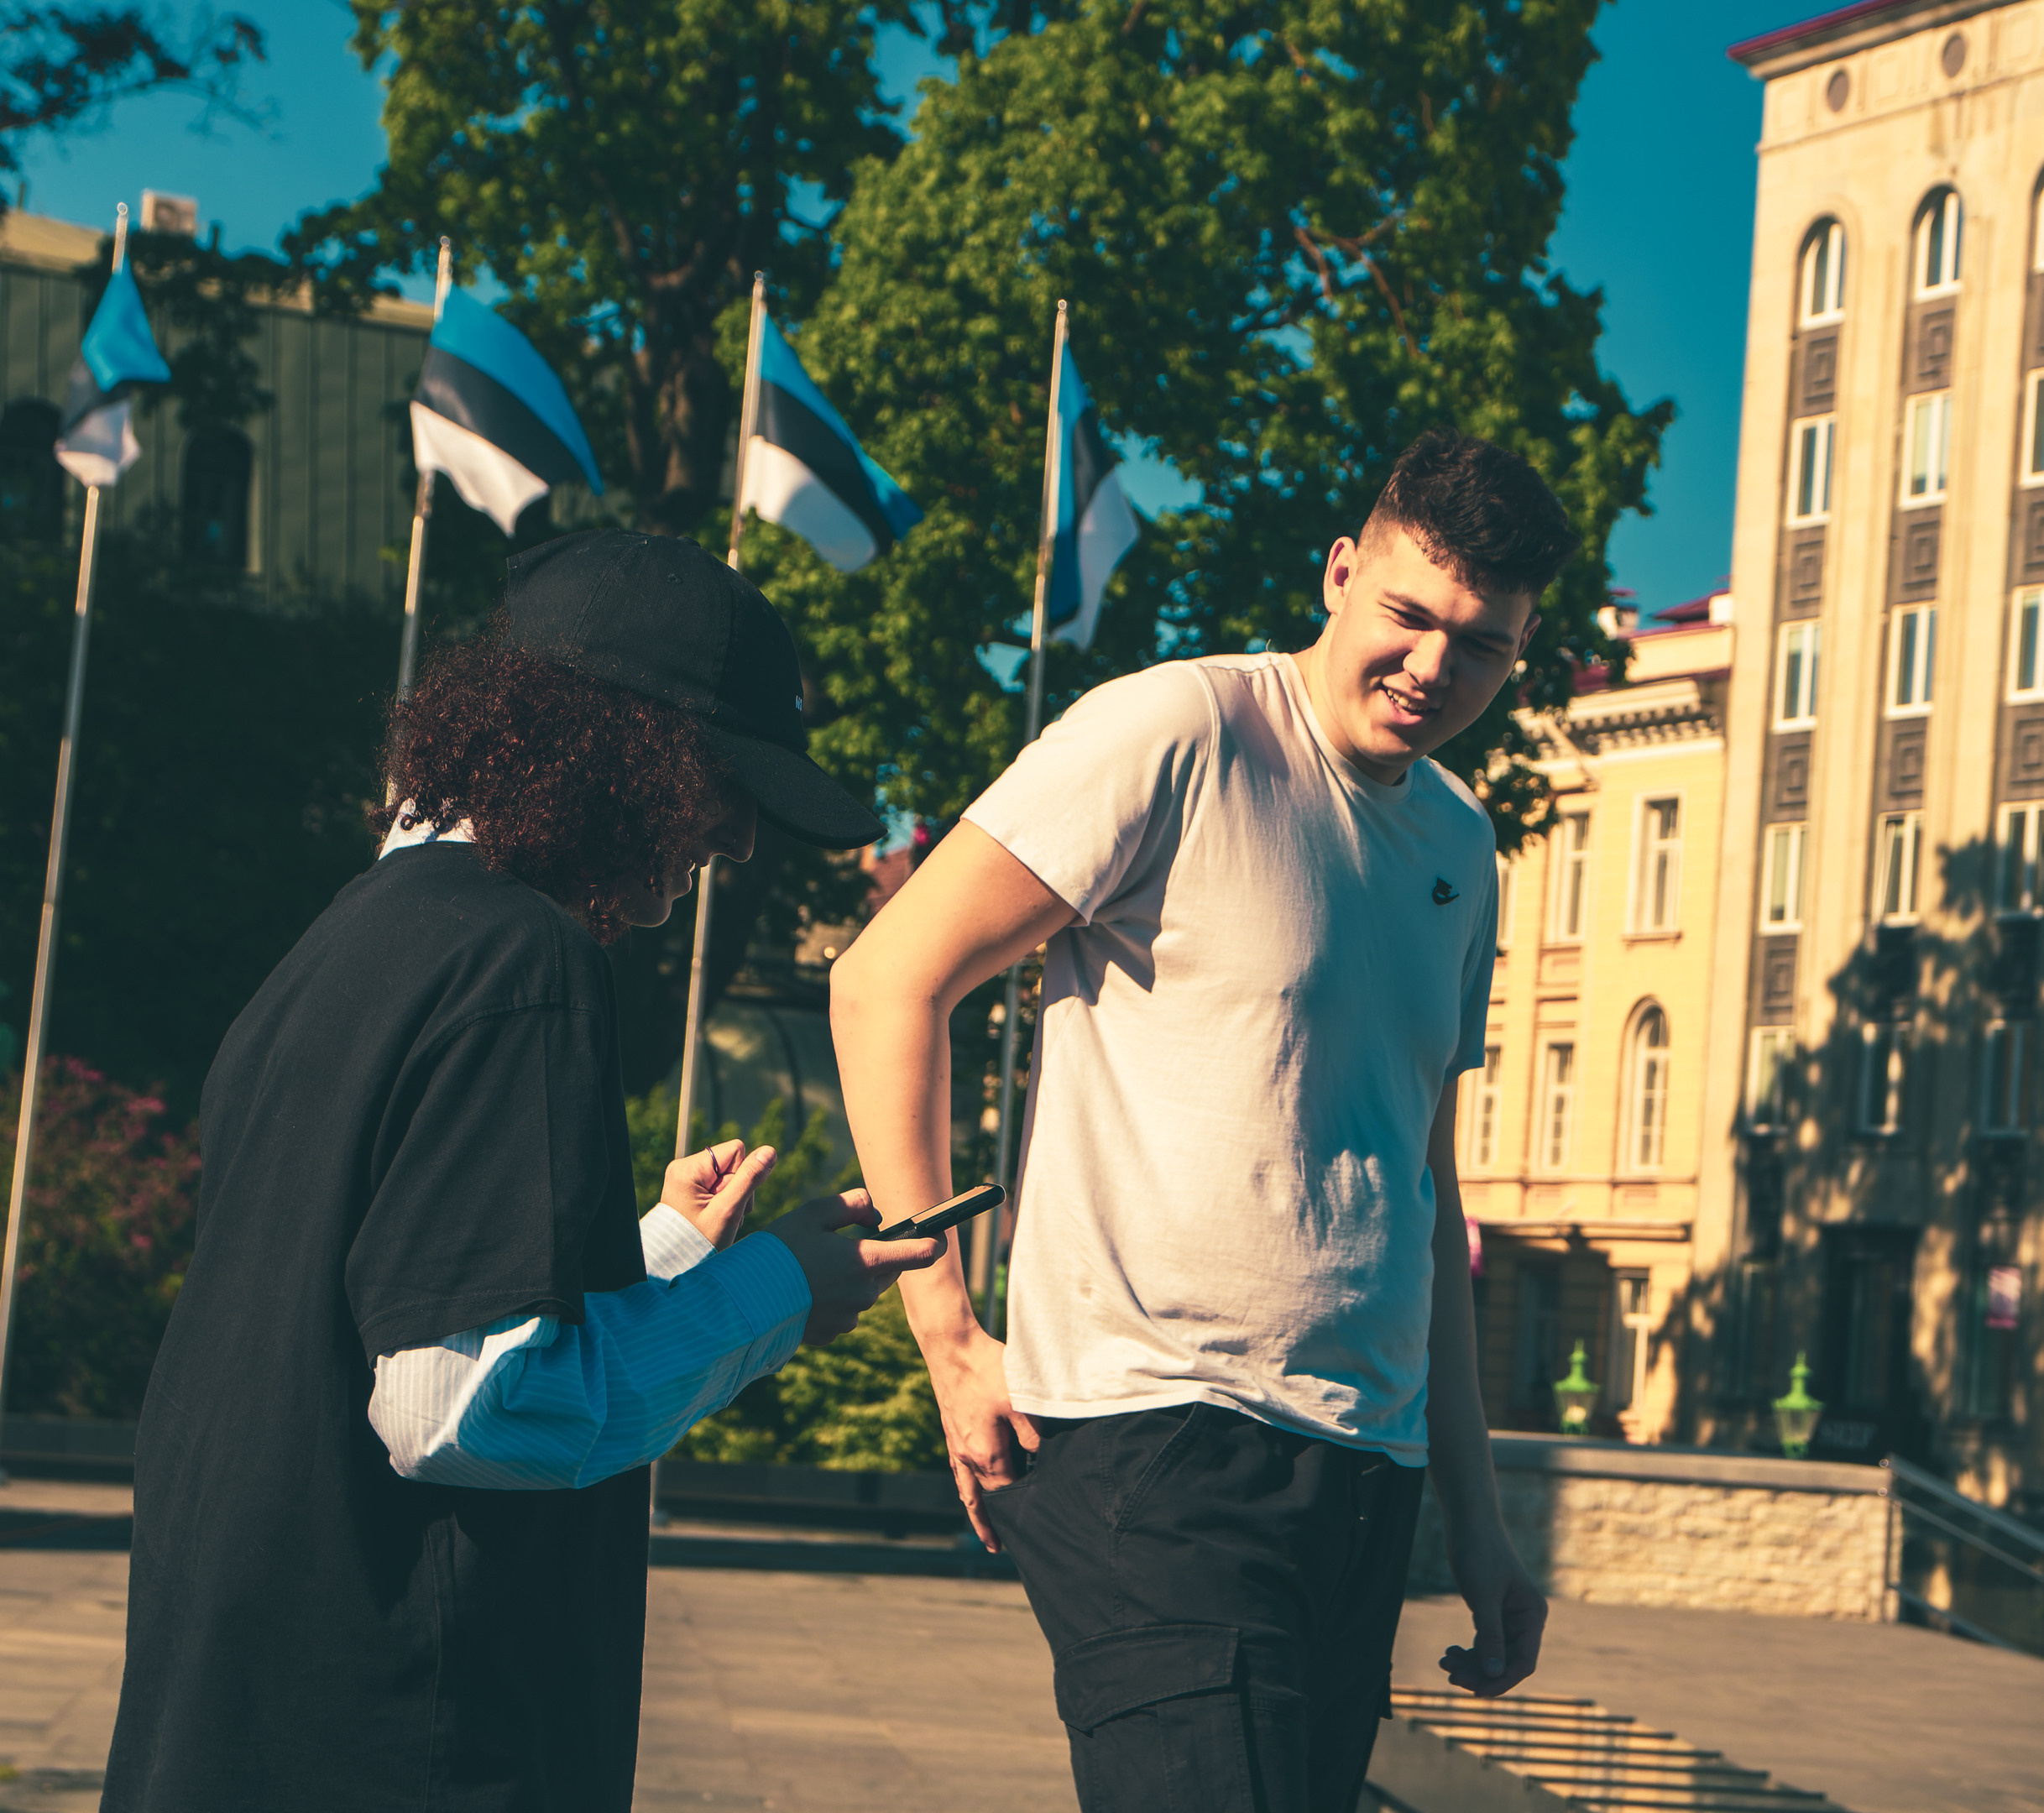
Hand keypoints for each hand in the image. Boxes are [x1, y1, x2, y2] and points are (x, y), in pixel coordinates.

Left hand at [661, 1139, 777, 1249]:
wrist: (677, 1263)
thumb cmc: (701, 1241)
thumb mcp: (728, 1210)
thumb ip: (749, 1179)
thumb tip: (770, 1151)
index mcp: (688, 1169)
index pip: (736, 1151)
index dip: (742, 1176)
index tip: (728, 1201)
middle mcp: (684, 1167)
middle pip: (733, 1163)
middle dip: (738, 1189)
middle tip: (725, 1215)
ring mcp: (687, 1176)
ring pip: (729, 1174)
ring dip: (733, 1197)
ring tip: (720, 1218)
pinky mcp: (691, 1186)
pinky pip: (720, 1183)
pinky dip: (725, 1200)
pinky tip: (717, 1216)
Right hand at [764, 1190, 946, 1342]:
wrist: (744, 1300)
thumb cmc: (779, 1250)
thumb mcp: (813, 1212)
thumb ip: (853, 1205)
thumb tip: (875, 1216)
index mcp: (866, 1261)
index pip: (921, 1254)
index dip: (933, 1241)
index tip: (937, 1236)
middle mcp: (864, 1293)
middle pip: (889, 1272)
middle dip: (876, 1257)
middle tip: (843, 1244)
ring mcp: (848, 1317)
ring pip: (865, 1292)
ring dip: (852, 1279)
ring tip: (815, 1267)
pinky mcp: (831, 1333)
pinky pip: (844, 1312)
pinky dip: (833, 1299)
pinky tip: (806, 1290)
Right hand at [923, 1325, 1039, 1552]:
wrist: (951, 1348)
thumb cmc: (988, 1370)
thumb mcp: (1019, 1399)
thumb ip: (1033, 1432)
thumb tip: (1042, 1458)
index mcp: (986, 1453)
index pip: (1008, 1492)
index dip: (1023, 1507)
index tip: (1039, 1522)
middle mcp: (968, 1457)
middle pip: (989, 1496)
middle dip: (1002, 1519)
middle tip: (1017, 1544)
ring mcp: (957, 1447)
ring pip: (970, 1491)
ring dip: (980, 1515)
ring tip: (989, 1539)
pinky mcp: (952, 1434)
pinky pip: (960, 1474)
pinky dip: (967, 1490)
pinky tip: (969, 1495)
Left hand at [1438, 1518, 1545, 1696]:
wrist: (1469, 1520)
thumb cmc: (1479, 1552)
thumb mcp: (1483, 1597)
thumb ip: (1491, 1636)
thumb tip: (1495, 1674)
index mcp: (1532, 1615)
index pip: (1524, 1662)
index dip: (1501, 1681)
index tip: (1474, 1691)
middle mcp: (1525, 1619)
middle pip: (1507, 1662)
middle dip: (1480, 1672)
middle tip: (1448, 1673)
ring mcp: (1509, 1617)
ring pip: (1494, 1654)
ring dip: (1471, 1663)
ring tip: (1444, 1662)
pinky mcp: (1493, 1612)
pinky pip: (1485, 1642)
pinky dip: (1469, 1650)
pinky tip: (1449, 1651)